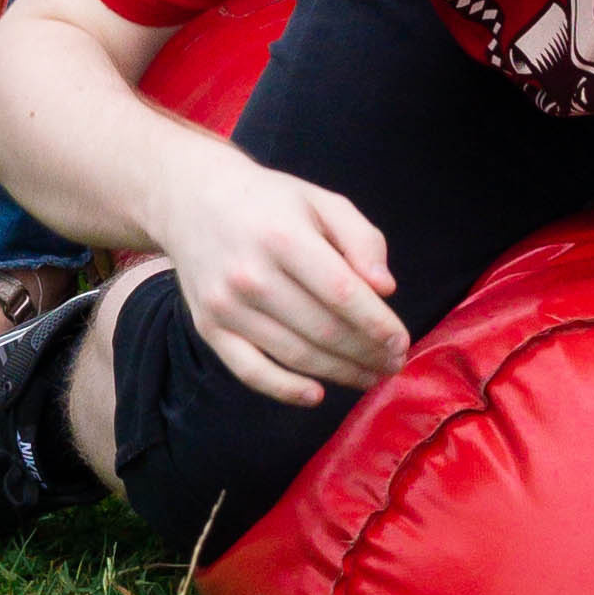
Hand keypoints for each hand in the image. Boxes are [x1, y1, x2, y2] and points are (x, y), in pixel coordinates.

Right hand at [158, 146, 406, 405]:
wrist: (191, 200)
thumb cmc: (269, 202)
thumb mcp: (320, 201)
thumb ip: (361, 238)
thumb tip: (385, 289)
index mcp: (284, 236)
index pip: (342, 292)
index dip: (377, 324)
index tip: (401, 342)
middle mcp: (250, 274)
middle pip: (322, 329)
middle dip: (365, 353)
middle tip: (392, 364)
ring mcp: (226, 306)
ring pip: (294, 354)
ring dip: (339, 373)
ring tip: (368, 377)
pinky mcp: (209, 328)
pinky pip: (251, 371)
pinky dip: (286, 390)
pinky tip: (317, 394)